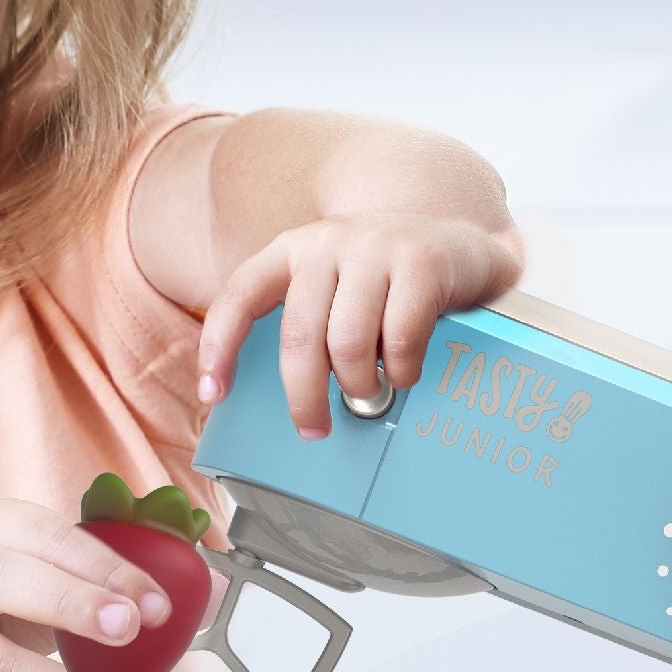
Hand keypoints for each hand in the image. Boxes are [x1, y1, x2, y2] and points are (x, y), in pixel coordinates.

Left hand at [194, 212, 522, 437]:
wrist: (459, 244)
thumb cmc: (386, 283)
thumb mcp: (334, 290)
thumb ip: (306, 325)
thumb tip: (289, 399)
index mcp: (293, 251)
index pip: (240, 296)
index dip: (219, 346)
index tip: (212, 393)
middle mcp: (327, 242)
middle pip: (300, 336)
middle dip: (304, 395)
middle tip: (313, 428)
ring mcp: (376, 248)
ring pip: (349, 344)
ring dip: (359, 385)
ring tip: (369, 394)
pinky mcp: (421, 263)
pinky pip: (401, 340)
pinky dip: (401, 372)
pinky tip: (404, 373)